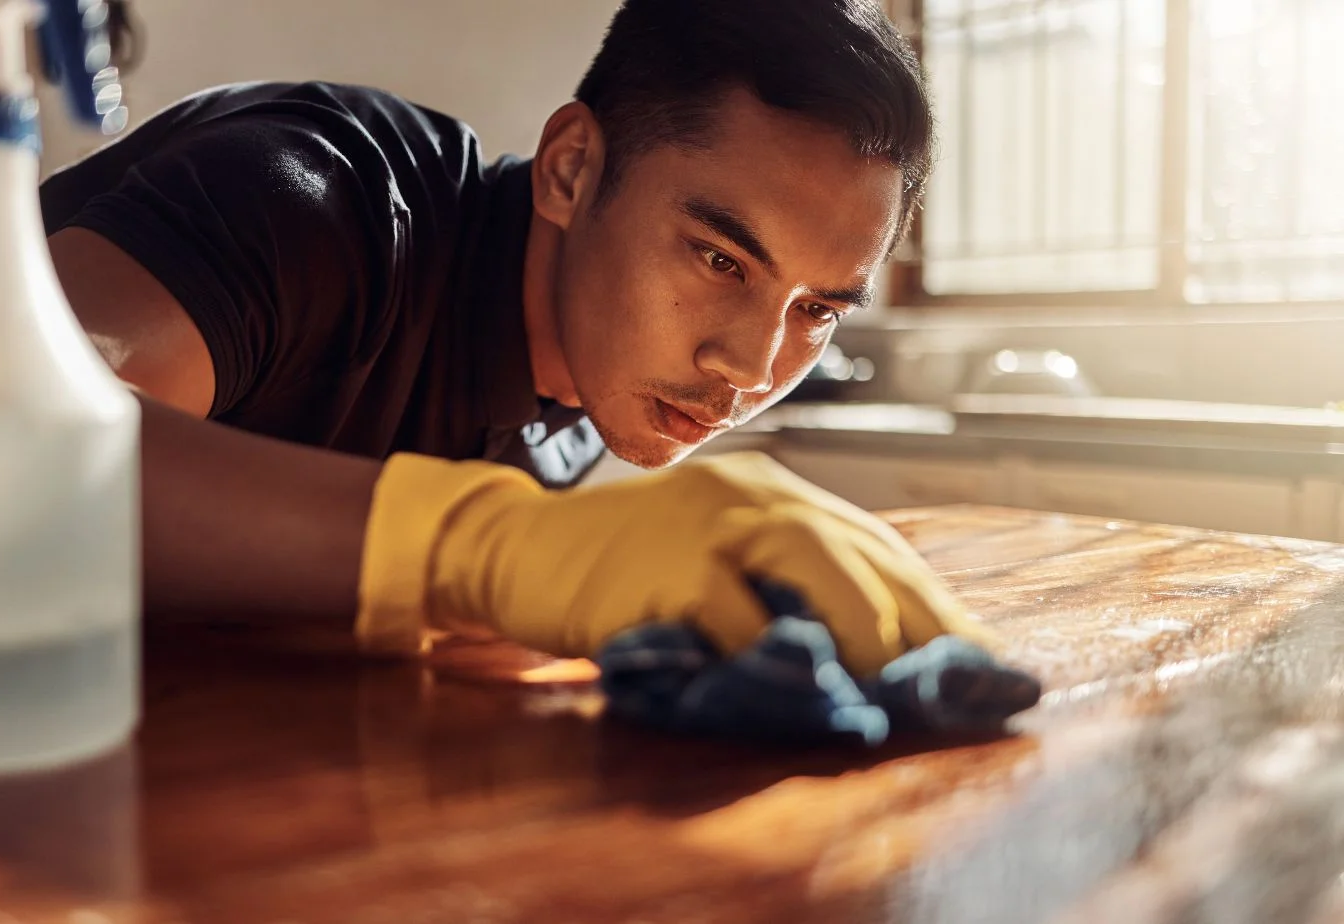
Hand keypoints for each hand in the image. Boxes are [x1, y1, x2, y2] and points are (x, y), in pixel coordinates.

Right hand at [355, 450, 993, 676]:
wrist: (519, 550)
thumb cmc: (620, 566)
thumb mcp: (711, 555)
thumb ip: (779, 586)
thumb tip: (871, 655)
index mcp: (770, 491)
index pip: (876, 546)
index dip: (936, 606)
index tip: (986, 659)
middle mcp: (751, 494)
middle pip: (861, 552)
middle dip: (922, 624)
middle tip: (963, 687)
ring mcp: (708, 524)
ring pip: (816, 566)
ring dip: (868, 634)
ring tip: (902, 693)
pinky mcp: (668, 566)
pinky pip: (740, 616)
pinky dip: (781, 657)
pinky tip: (813, 693)